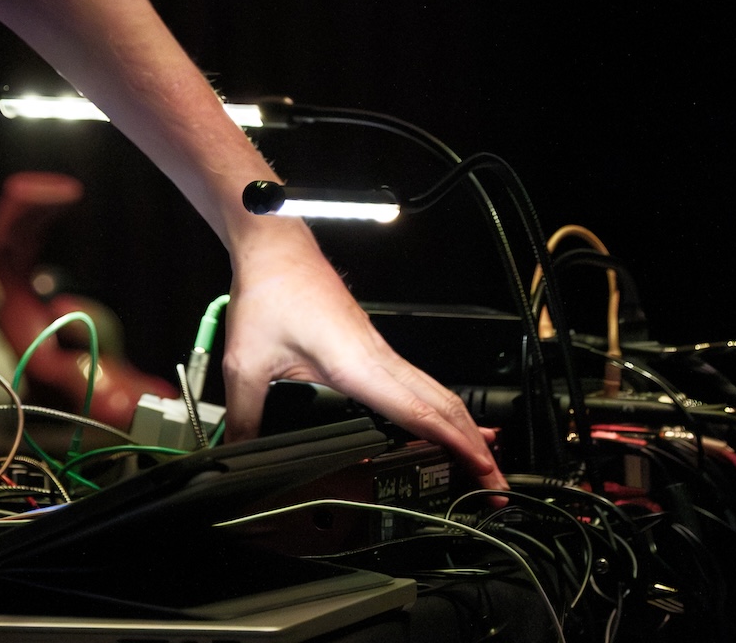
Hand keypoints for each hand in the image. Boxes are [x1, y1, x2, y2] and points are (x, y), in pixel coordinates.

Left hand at [220, 221, 503, 490]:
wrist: (276, 248)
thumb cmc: (272, 290)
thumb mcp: (247, 363)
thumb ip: (246, 416)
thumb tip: (240, 455)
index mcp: (357, 364)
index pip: (418, 411)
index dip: (453, 444)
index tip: (479, 469)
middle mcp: (378, 358)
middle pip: (443, 406)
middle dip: (476, 447)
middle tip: (495, 488)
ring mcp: (379, 352)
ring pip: (436, 394)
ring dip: (464, 430)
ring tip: (483, 467)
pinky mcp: (372, 349)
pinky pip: (418, 385)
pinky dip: (442, 412)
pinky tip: (444, 428)